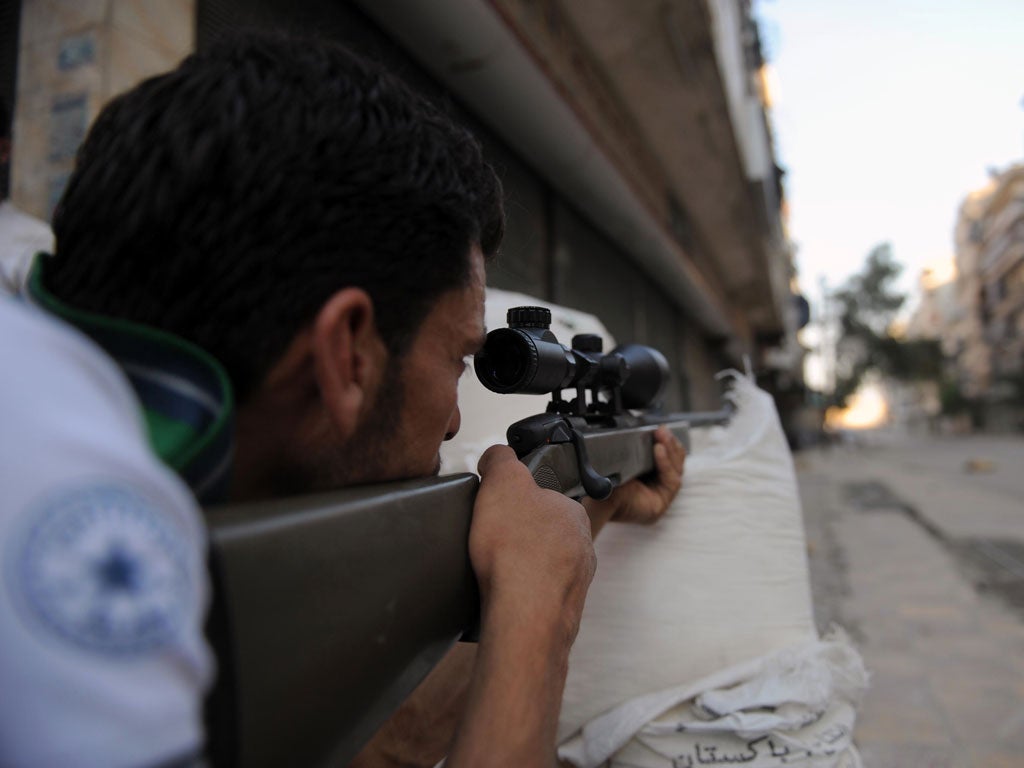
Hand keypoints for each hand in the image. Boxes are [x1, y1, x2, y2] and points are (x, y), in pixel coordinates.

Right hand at [444, 446, 595, 766]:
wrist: (524, 617)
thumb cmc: (519, 552)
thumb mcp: (503, 482)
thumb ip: (502, 460)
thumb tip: (499, 455)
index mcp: (574, 514)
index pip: (547, 498)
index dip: (518, 501)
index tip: (499, 509)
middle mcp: (582, 550)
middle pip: (545, 536)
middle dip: (519, 538)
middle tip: (490, 541)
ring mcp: (573, 586)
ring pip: (542, 570)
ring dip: (519, 570)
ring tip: (491, 571)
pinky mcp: (559, 616)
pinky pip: (534, 600)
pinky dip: (517, 597)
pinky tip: (499, 596)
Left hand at [583, 426, 685, 535]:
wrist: (596, 499)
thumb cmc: (604, 482)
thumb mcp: (620, 460)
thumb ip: (632, 446)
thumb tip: (642, 426)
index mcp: (644, 476)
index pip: (663, 457)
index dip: (665, 442)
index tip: (660, 428)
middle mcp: (653, 488)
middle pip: (674, 462)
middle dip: (669, 443)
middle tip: (662, 429)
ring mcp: (659, 496)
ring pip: (675, 470)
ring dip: (670, 450)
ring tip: (661, 435)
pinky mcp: (661, 503)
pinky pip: (671, 481)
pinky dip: (666, 463)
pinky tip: (658, 450)